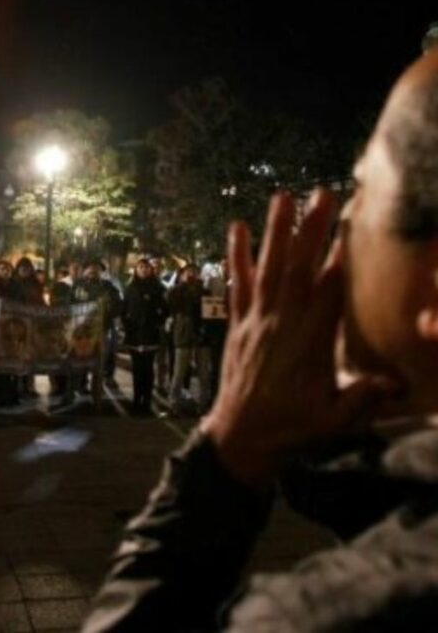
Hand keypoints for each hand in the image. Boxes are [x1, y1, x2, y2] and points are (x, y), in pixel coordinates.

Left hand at [200, 191, 402, 487]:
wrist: (239, 439)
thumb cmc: (291, 429)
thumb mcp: (333, 420)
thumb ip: (361, 399)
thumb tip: (396, 382)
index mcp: (308, 342)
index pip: (328, 291)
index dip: (340, 259)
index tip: (353, 226)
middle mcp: (280, 324)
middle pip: (296, 269)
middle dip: (309, 230)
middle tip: (321, 194)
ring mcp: (255, 321)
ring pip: (265, 269)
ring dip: (274, 232)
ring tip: (281, 196)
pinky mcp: (237, 325)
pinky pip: (236, 285)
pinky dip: (236, 257)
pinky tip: (236, 229)